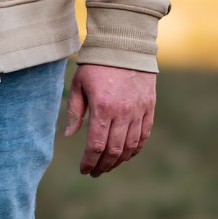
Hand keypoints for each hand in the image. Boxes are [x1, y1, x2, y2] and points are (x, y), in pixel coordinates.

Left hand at [64, 63, 157, 177]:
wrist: (125, 46)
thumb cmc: (97, 64)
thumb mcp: (79, 85)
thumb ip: (75, 112)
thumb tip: (68, 135)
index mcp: (103, 108)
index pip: (96, 145)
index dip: (89, 161)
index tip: (84, 169)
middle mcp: (123, 112)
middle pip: (114, 150)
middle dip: (103, 165)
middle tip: (94, 172)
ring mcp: (139, 111)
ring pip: (131, 146)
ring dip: (119, 160)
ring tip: (108, 165)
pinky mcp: (149, 107)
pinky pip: (144, 135)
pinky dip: (135, 148)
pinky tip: (126, 154)